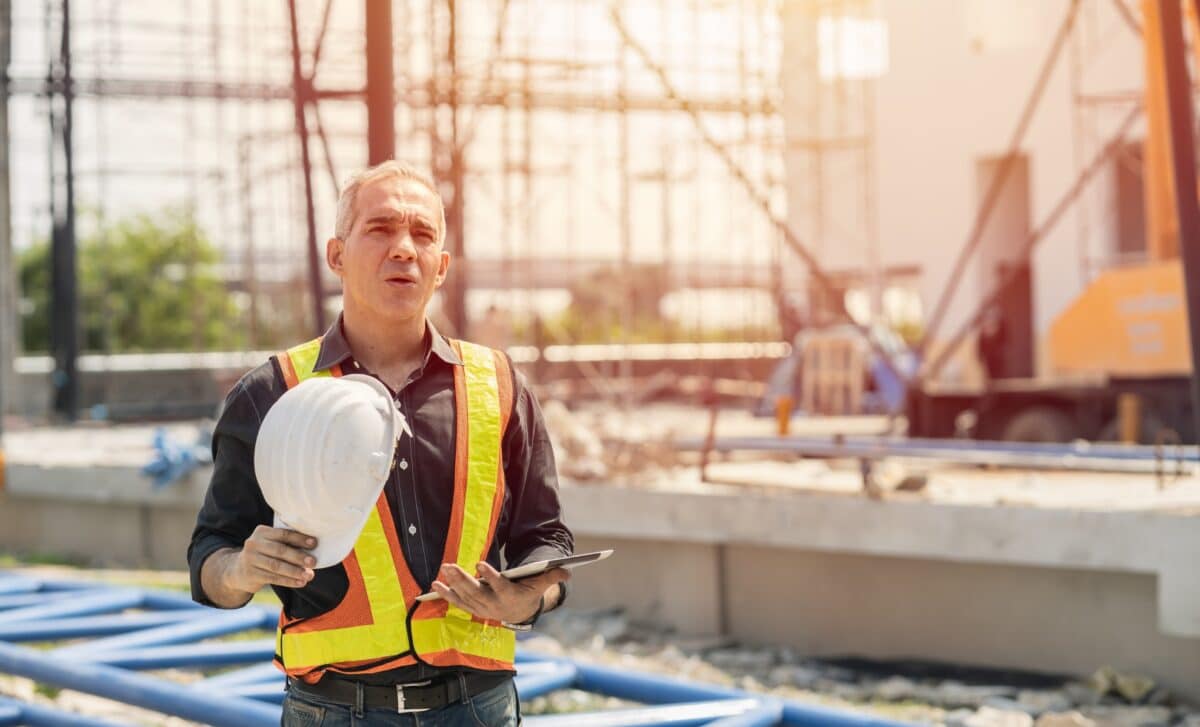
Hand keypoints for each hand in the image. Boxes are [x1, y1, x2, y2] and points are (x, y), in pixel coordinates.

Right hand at [227, 525, 317, 592]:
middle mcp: (254, 544)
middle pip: (280, 550)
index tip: (314, 543)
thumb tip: (314, 546)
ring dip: (295, 571)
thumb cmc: (264, 554)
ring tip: (309, 575)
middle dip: (298, 557)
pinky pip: (273, 578)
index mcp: (262, 532)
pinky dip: (288, 581)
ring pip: (277, 566)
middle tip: (313, 562)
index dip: (299, 539)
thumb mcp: (270, 544)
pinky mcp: (251, 574)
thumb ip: (286, 543)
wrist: (238, 570)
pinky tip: (300, 583)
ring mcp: (250, 559)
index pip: (283, 534)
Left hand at [431, 562, 568, 622]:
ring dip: (452, 584)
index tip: (480, 564)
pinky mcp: (472, 608)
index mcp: (510, 597)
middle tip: (449, 566)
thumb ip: (551, 576)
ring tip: (443, 570)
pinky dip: (446, 594)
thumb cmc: (528, 592)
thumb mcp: (540, 585)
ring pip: (465, 596)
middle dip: (462, 579)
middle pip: (476, 592)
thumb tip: (569, 570)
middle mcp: (493, 605)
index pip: (499, 587)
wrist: (519, 614)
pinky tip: (435, 584)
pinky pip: (457, 602)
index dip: (490, 577)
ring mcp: (481, 608)